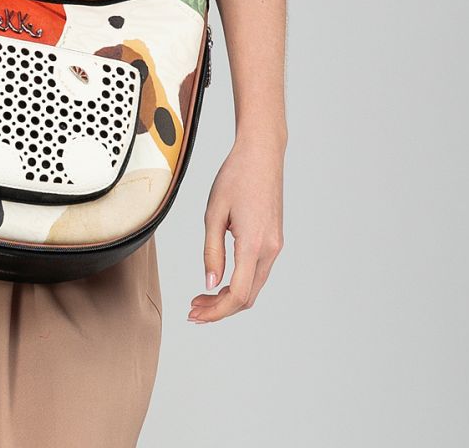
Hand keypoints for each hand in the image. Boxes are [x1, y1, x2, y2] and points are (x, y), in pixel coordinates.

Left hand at [188, 133, 284, 322]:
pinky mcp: (274, 240)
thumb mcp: (214, 212)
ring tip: (202, 298)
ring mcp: (275, 246)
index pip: (238, 295)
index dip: (216, 311)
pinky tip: (221, 280)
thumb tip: (210, 284)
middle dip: (220, 309)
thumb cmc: (235, 176)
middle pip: (247, 297)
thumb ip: (212, 251)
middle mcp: (270, 250)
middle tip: (193, 309)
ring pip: (254, 287)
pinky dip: (239, 282)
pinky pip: (257, 272)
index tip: (195, 313)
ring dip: (229, 297)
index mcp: (254, 244)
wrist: (262, 154)